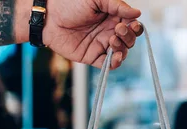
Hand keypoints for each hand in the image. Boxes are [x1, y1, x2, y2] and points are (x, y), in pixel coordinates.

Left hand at [22, 0, 143, 67]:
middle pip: (130, 40)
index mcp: (112, 16)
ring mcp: (101, 45)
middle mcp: (109, 31)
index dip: (136, 26)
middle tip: (118, 29)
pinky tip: (116, 56)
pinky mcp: (92, 57)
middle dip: (129, 36)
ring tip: (112, 39)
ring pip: (122, 52)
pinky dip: (116, 62)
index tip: (132, 24)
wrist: (48, 18)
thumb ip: (117, 5)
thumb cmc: (70, 3)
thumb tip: (138, 13)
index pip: (132, 25)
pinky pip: (109, 64)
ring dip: (123, 48)